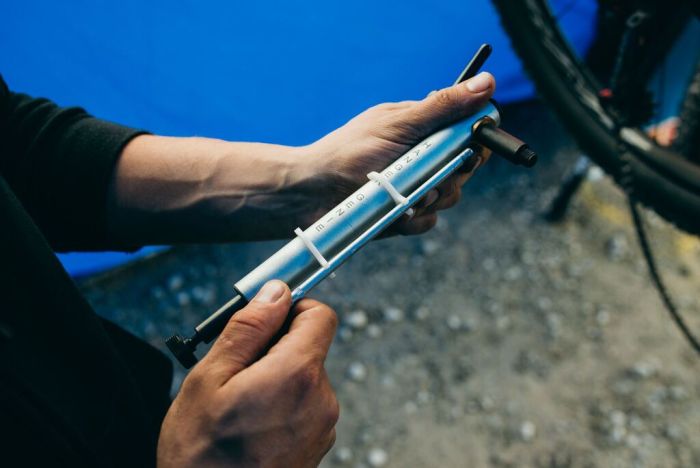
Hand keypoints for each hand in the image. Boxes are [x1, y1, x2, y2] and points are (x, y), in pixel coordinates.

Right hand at [158, 281, 338, 467]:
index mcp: (298, 374)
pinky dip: (283, 403)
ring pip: (305, 376)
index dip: (293, 308)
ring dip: (277, 377)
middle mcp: (321, 398)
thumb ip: (249, 327)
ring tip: (239, 405)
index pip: (321, 314)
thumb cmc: (200, 453)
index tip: (267, 318)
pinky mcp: (318, 444)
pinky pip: (305, 404)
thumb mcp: (210, 378)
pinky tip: (252, 424)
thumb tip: (276, 291)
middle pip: (310, 346)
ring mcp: (323, 425)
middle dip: (275, 347)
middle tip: (236, 370)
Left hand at [305, 71, 494, 234]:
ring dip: (429, 198)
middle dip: (449, 175)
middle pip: (464, 168)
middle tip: (426, 174)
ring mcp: (414, 186)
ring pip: (449, 197)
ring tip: (401, 194)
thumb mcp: (399, 125)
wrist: (312, 195)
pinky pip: (429, 221)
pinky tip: (395, 213)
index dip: (475, 142)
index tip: (470, 150)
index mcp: (422, 129)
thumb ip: (443, 107)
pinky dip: (414, 219)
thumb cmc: (349, 153)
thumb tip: (485, 83)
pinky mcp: (406, 214)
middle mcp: (422, 157)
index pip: (467, 132)